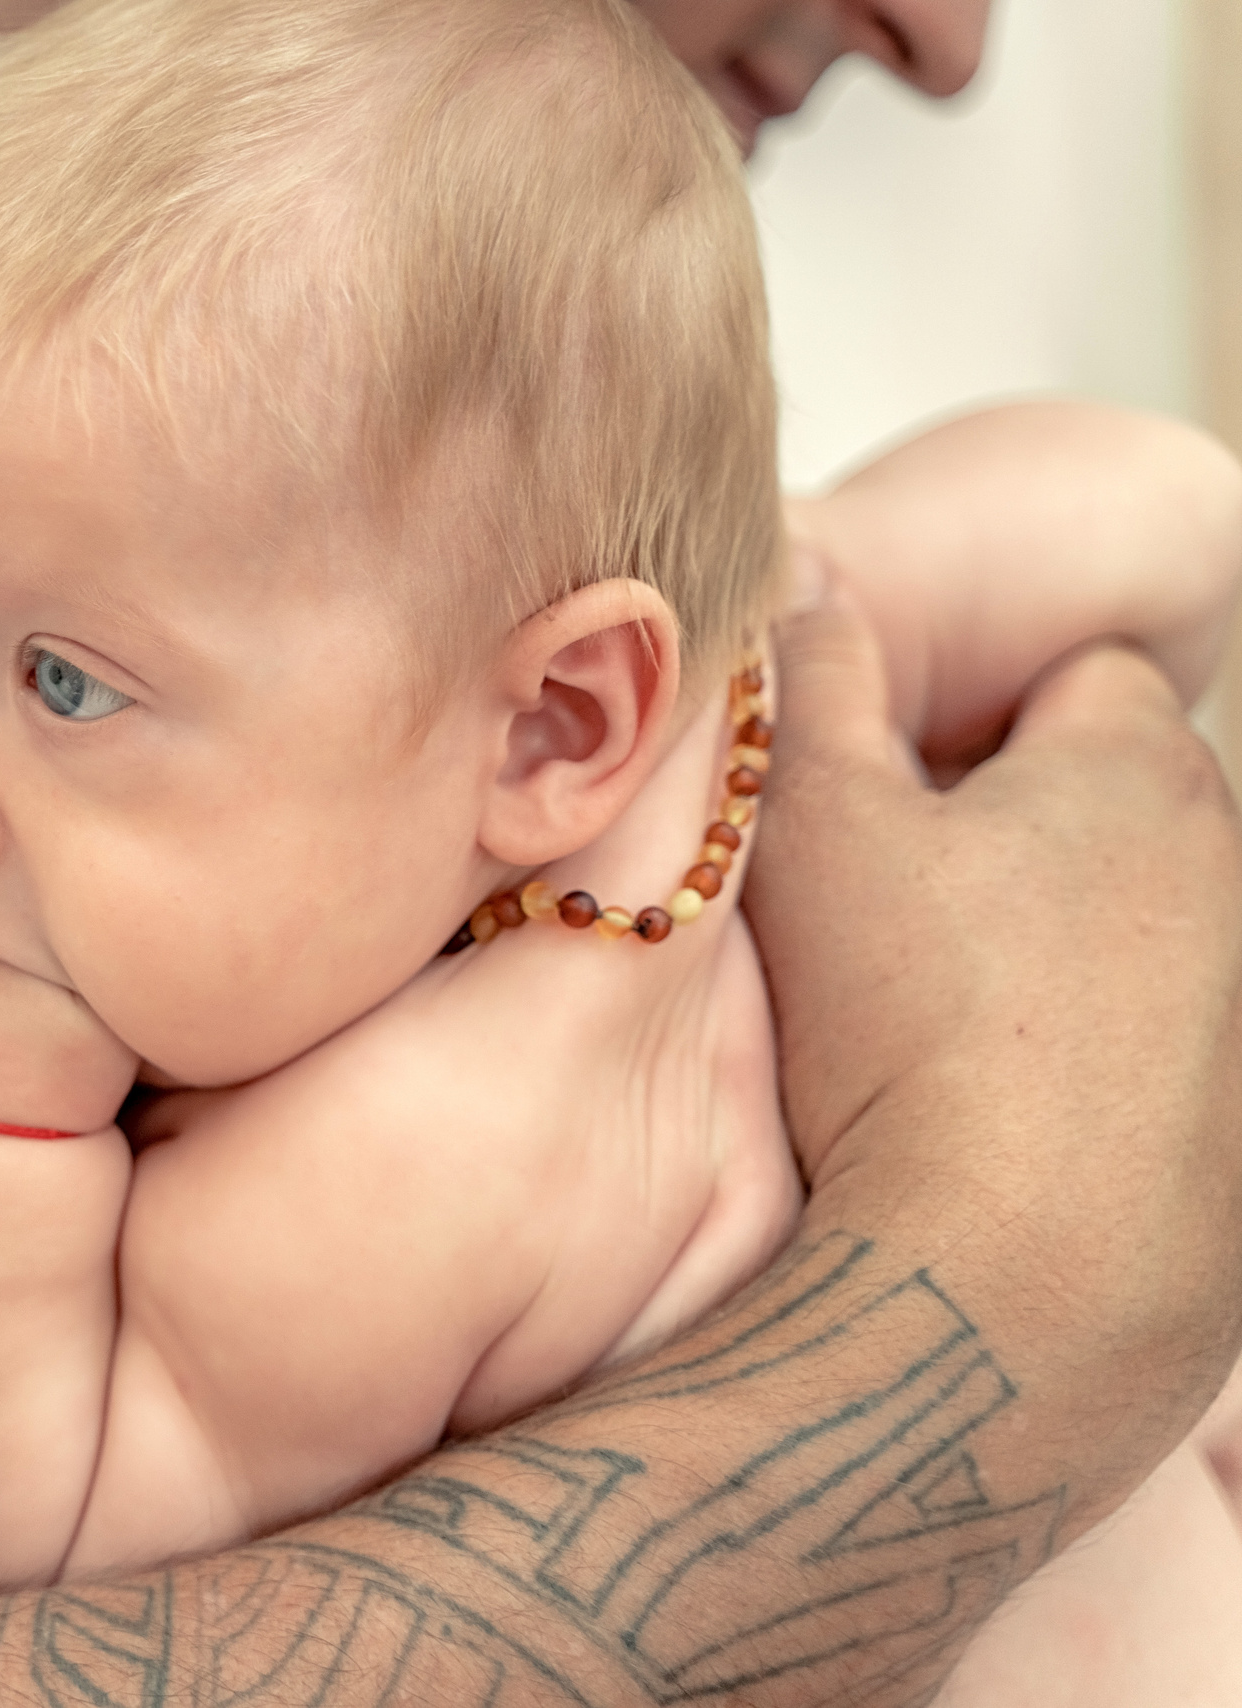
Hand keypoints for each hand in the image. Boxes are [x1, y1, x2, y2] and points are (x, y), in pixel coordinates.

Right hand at [746, 591, 1241, 1463]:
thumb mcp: (818, 828)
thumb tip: (808, 575)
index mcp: (1141, 772)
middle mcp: (1228, 873)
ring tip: (933, 1018)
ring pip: (1132, 925)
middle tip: (887, 901)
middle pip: (1109, 801)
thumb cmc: (920, 1035)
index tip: (889, 782)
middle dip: (1014, 824)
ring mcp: (1239, 1007)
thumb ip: (807, 682)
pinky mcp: (1230, 1126)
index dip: (971, 710)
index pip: (1075, 671)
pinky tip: (989, 1111)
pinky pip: (1151, 1046)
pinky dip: (1083, 1054)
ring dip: (1055, 941)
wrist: (1022, 1286)